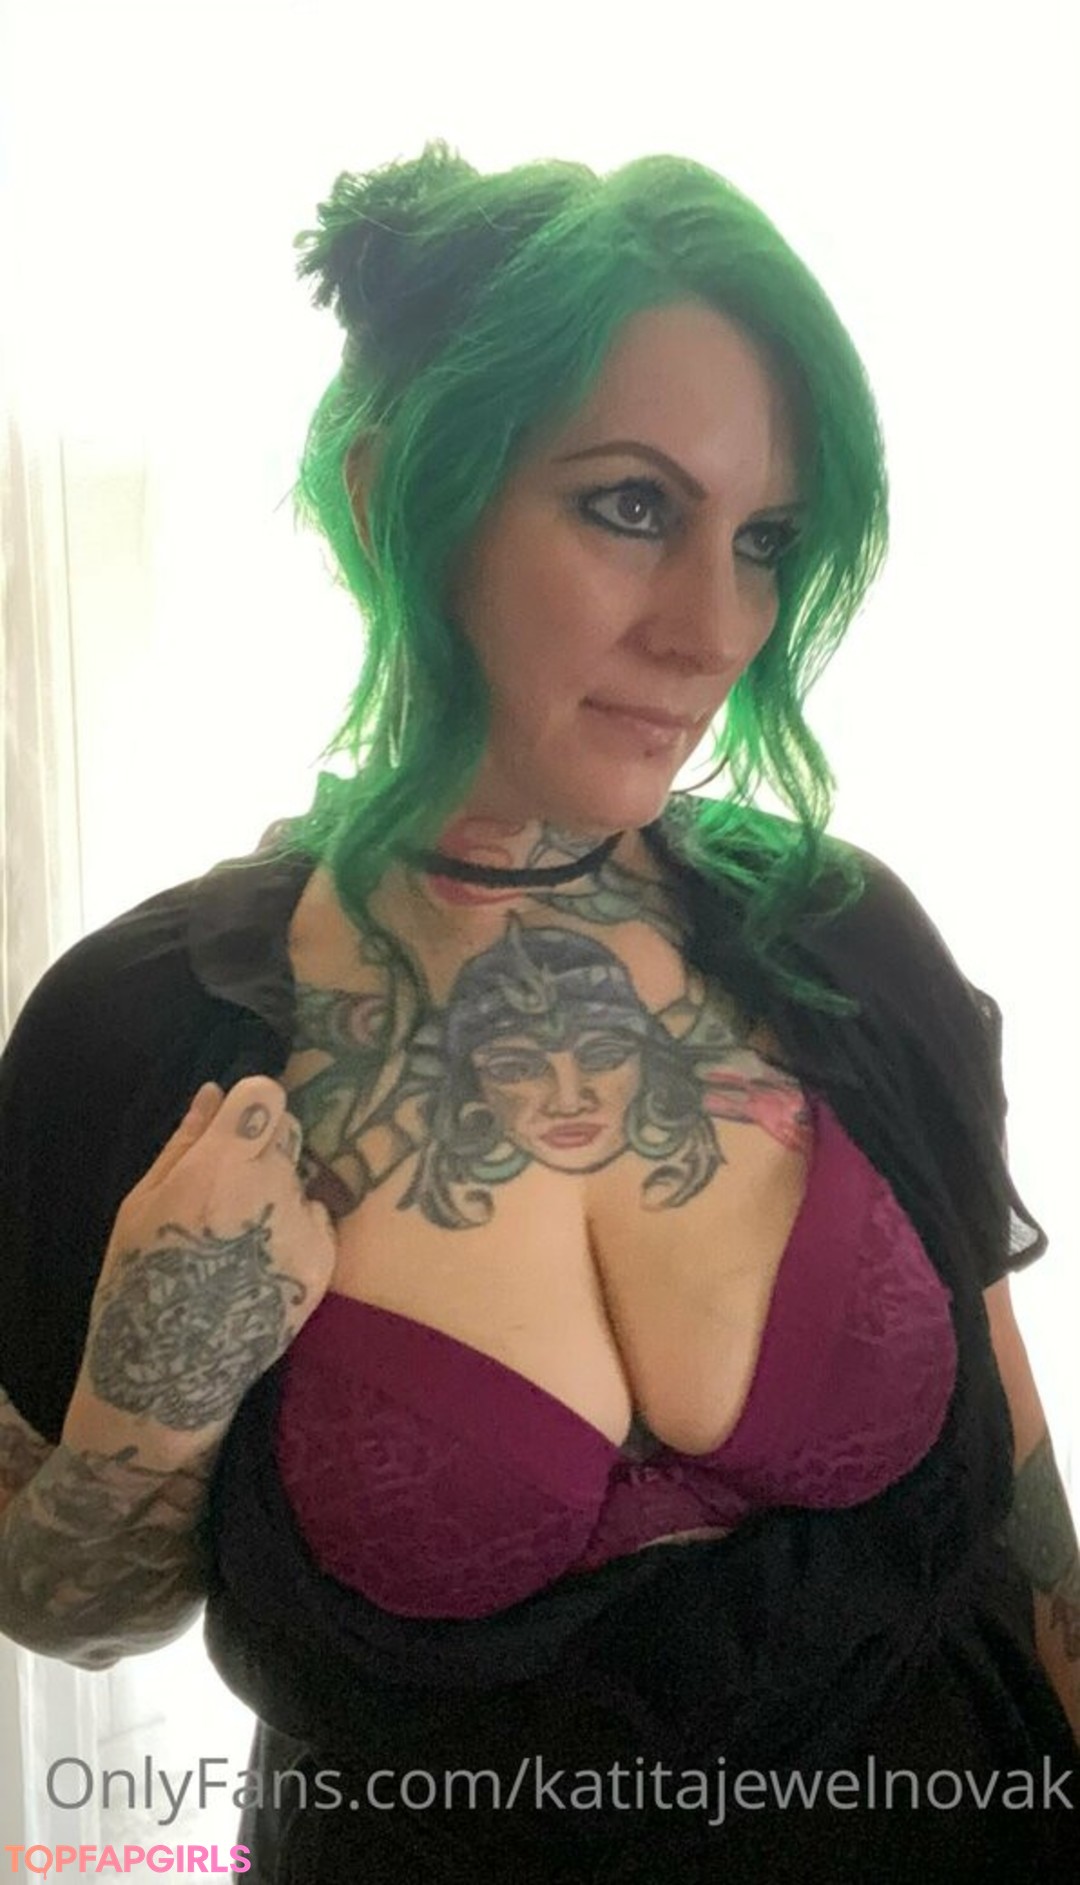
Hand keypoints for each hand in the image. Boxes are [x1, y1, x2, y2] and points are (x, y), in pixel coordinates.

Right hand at [66, 1078, 336, 1455]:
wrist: (170, 1374)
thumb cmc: (138, 1282)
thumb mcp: (141, 1206)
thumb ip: (186, 1143)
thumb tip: (214, 1093)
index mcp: (219, 1168)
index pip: (266, 1095)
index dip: (251, 1104)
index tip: (237, 1123)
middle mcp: (271, 1189)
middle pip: (287, 1132)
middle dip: (262, 1146)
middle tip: (227, 1191)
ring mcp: (304, 1228)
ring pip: (301, 1178)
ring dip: (278, 1190)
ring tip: (239, 1238)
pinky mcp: (324, 1263)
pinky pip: (317, 1219)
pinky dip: (296, 1229)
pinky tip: (259, 1263)